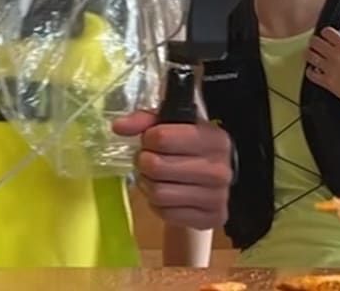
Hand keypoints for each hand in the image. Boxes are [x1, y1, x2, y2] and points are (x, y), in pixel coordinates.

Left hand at [112, 110, 231, 230]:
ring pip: (158, 193)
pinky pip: (166, 214)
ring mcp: (217, 197)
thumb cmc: (189, 150)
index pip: (162, 138)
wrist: (211, 183)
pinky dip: (157, 205)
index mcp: (215, 139)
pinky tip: (164, 194)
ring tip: (152, 178)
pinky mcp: (211, 219)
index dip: (147, 139)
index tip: (150, 141)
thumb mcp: (171, 126)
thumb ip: (144, 121)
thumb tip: (119, 126)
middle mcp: (220, 169)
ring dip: (147, 184)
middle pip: (156, 167)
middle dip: (144, 162)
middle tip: (146, 161)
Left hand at [306, 28, 339, 121]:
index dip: (326, 33)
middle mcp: (335, 56)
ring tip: (313, 55)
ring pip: (309, 56)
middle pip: (315, 42)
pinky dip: (310, 71)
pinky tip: (314, 70)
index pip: (327, 32)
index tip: (327, 35)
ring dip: (310, 54)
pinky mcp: (328, 82)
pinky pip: (311, 74)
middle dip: (315, 42)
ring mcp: (330, 69)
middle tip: (317, 44)